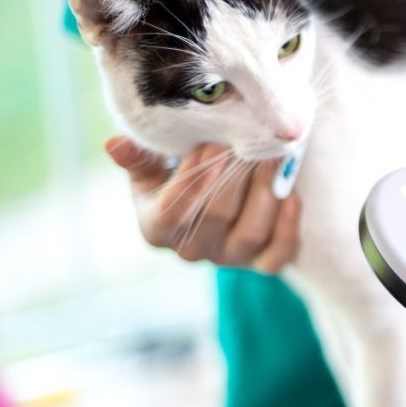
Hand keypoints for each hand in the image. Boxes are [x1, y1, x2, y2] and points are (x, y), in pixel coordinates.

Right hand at [105, 136, 299, 272]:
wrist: (214, 191)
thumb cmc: (177, 172)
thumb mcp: (153, 164)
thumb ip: (137, 156)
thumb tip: (114, 145)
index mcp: (156, 229)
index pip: (170, 214)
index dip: (192, 182)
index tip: (209, 146)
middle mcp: (192, 250)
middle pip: (215, 218)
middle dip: (234, 178)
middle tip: (248, 143)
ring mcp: (229, 259)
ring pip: (250, 234)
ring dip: (265, 194)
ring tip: (273, 158)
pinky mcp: (262, 263)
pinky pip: (278, 255)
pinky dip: (288, 226)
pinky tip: (292, 195)